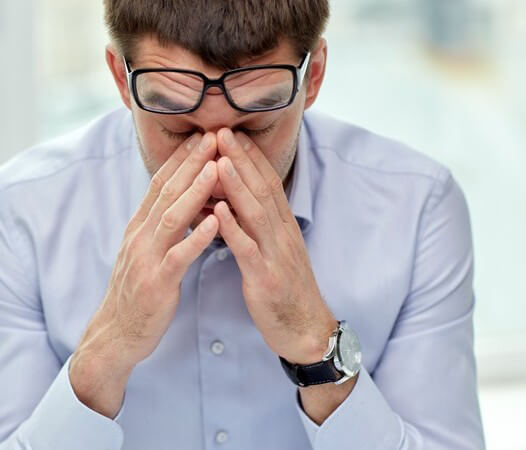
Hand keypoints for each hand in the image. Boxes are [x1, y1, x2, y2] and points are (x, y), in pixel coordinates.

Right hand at [70, 131, 220, 417]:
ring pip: (172, 217)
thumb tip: (175, 201)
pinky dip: (197, 236)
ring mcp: (146, 258)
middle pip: (166, 192)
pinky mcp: (157, 283)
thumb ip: (157, 227)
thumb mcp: (143, 253)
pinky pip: (179, 255)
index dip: (180, 158)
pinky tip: (217, 220)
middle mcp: (140, 237)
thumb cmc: (136, 293)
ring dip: (195, 190)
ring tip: (216, 167)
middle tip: (212, 136)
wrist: (116, 334)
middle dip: (191, 162)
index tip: (201, 135)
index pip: (160, 183)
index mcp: (139, 228)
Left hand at [212, 128, 337, 364]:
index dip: (250, 157)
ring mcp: (276, 255)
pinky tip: (218, 211)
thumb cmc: (285, 291)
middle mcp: (282, 234)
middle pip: (261, 190)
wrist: (307, 332)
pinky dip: (233, 228)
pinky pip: (248, 250)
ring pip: (256, 214)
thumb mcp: (275, 252)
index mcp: (283, 227)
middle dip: (241, 159)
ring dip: (237, 185)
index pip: (266, 183)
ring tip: (218, 160)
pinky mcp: (266, 278)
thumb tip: (238, 203)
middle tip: (221, 131)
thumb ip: (260, 227)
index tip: (231, 132)